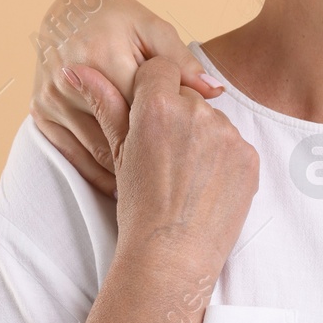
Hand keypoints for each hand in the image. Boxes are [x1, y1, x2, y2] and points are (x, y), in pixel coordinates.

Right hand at [29, 0, 221, 196]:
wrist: (64, 12)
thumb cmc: (116, 17)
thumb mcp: (152, 29)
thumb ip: (182, 62)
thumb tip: (215, 91)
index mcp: (102, 54)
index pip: (145, 104)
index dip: (172, 127)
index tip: (194, 148)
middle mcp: (71, 78)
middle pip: (120, 131)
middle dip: (150, 154)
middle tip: (179, 179)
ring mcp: (51, 98)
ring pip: (95, 149)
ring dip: (125, 172)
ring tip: (157, 187)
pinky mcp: (39, 112)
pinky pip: (70, 153)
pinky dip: (96, 174)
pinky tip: (121, 186)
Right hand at [69, 57, 258, 280]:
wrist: (173, 254)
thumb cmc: (139, 205)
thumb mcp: (118, 152)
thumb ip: (105, 103)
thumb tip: (74, 68)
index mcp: (157, 106)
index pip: (160, 67)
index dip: (152, 88)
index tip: (148, 114)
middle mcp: (195, 112)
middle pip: (188, 95)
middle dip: (178, 114)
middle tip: (166, 154)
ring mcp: (227, 133)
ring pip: (212, 119)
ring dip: (202, 136)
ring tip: (186, 173)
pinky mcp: (249, 154)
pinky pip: (235, 143)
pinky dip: (224, 158)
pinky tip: (207, 183)